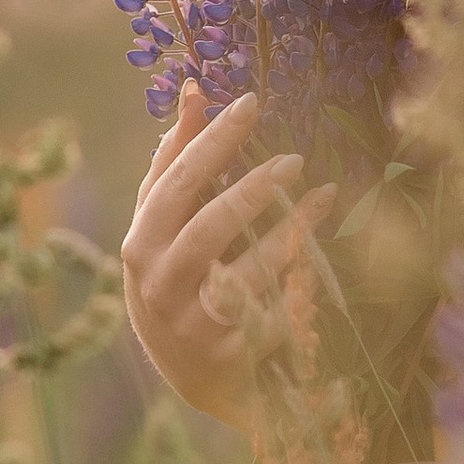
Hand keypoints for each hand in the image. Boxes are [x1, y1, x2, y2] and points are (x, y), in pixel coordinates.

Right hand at [120, 85, 339, 426]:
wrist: (194, 373)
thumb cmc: (180, 278)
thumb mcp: (165, 226)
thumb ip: (177, 161)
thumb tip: (194, 90)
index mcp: (141, 242)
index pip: (175, 181)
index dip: (211, 139)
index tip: (249, 101)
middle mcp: (158, 283)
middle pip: (205, 224)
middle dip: (250, 188)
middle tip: (293, 155)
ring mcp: (192, 322)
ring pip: (243, 269)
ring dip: (286, 226)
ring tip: (319, 189)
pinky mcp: (230, 352)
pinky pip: (273, 306)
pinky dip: (299, 272)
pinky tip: (322, 240)